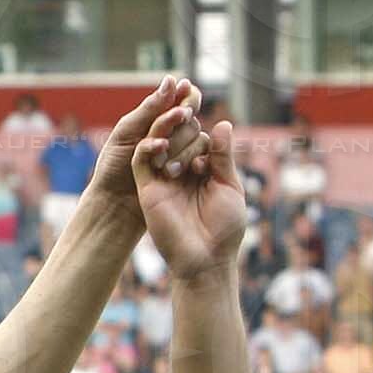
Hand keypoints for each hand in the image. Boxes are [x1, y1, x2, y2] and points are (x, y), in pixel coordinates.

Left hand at [81, 74, 184, 219]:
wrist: (113, 205)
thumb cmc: (113, 168)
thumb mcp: (126, 134)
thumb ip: (149, 109)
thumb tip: (172, 80)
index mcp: (155, 119)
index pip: (181, 98)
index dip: (186, 96)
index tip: (183, 98)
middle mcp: (172, 134)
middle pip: (191, 117)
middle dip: (181, 120)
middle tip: (175, 122)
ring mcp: (181, 153)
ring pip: (197, 137)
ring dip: (181, 142)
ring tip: (161, 154)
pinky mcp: (187, 173)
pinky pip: (200, 159)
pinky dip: (188, 159)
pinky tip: (170, 168)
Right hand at [129, 79, 246, 281]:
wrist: (206, 259)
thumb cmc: (224, 228)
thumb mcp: (230, 186)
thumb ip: (223, 156)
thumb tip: (222, 122)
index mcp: (202, 171)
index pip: (199, 138)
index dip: (202, 131)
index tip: (211, 140)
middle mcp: (181, 172)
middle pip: (178, 136)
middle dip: (185, 124)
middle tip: (190, 113)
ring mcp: (163, 180)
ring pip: (159, 141)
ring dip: (167, 127)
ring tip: (179, 116)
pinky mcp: (148, 189)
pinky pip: (142, 160)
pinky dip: (148, 146)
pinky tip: (160, 141)